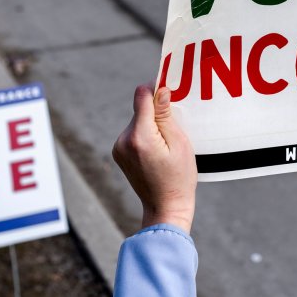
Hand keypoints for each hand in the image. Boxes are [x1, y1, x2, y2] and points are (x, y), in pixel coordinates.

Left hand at [112, 85, 197, 232]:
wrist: (165, 207)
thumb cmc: (179, 177)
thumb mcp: (179, 143)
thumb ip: (166, 115)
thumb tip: (160, 89)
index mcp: (140, 137)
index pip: (142, 96)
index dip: (156, 90)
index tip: (170, 92)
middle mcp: (124, 140)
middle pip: (140, 110)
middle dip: (157, 112)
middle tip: (175, 128)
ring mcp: (118, 147)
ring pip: (137, 121)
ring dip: (151, 124)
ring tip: (167, 144)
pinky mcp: (118, 152)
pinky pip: (134, 132)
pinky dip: (145, 134)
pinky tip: (158, 150)